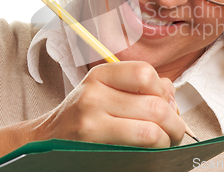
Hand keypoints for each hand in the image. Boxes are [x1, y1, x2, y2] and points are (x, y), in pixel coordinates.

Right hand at [35, 61, 185, 147]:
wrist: (48, 139)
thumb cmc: (84, 114)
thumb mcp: (105, 89)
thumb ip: (140, 86)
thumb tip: (171, 95)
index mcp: (101, 74)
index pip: (145, 73)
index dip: (163, 92)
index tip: (164, 104)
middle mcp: (94, 93)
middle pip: (154, 105)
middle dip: (175, 122)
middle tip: (175, 131)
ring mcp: (91, 121)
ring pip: (151, 130)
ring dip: (168, 139)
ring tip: (165, 142)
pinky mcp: (94, 145)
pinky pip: (139, 148)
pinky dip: (154, 150)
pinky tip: (151, 150)